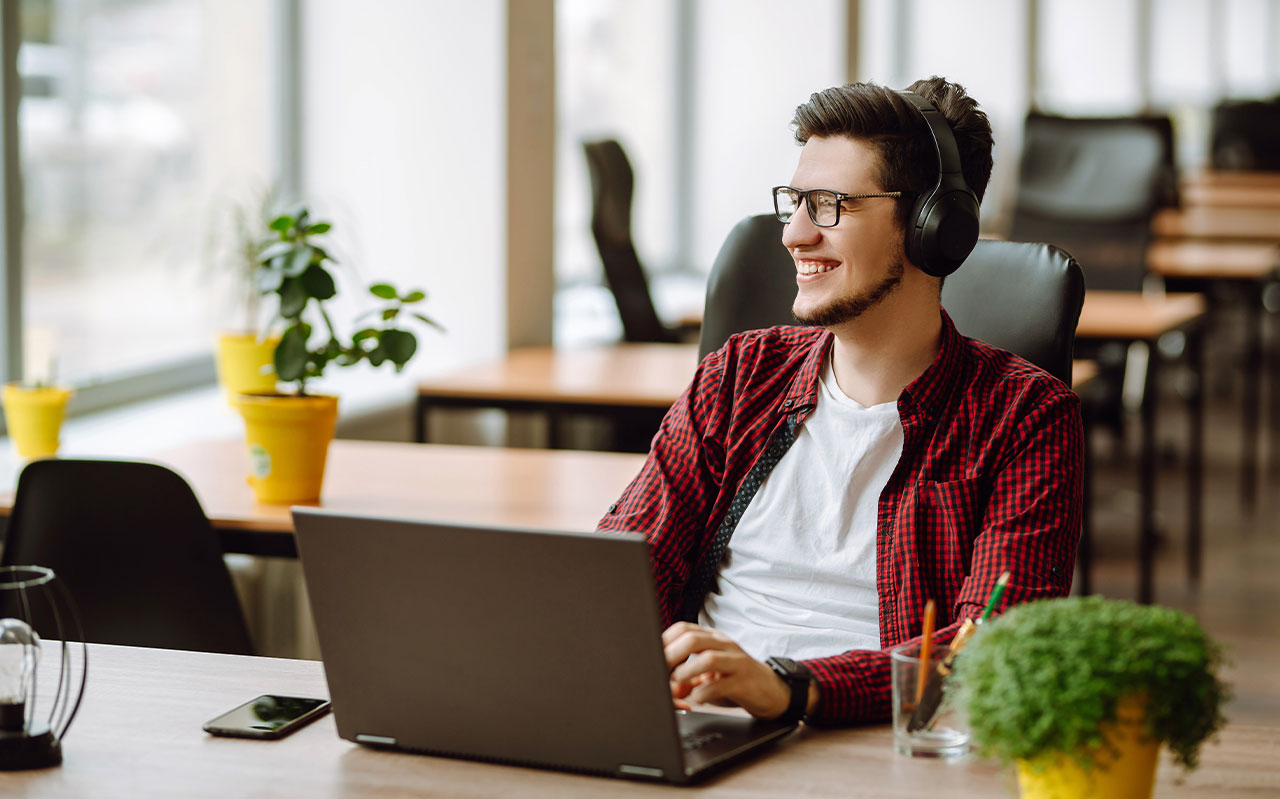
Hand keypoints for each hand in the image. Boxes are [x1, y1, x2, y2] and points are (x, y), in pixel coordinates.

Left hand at [661, 621, 789, 718]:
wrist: (772, 691)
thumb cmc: (735, 681)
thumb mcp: (708, 676)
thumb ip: (685, 679)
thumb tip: (665, 687)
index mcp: (713, 639)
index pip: (684, 629)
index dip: (665, 642)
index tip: (653, 659)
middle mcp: (724, 645)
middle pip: (692, 639)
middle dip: (671, 656)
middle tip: (660, 674)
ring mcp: (736, 662)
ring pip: (708, 658)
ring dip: (686, 673)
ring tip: (676, 687)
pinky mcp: (744, 682)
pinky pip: (721, 684)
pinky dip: (703, 693)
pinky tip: (696, 700)